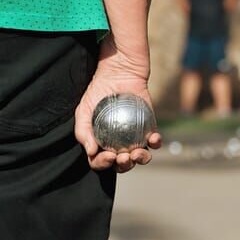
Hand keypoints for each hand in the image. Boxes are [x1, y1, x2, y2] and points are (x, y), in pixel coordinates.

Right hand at [75, 36, 161, 172]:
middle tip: (124, 158)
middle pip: (123, 164)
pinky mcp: (150, 128)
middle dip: (124, 166)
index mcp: (102, 144)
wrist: (118, 73)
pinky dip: (155, 142)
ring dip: (141, 159)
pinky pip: (154, 140)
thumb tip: (91, 152)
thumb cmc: (98, 92)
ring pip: (141, 156)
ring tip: (138, 153)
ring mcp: (136, 137)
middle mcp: (119, 144)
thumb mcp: (83, 111)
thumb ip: (83, 132)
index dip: (103, 164)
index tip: (108, 156)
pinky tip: (153, 138)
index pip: (100, 161)